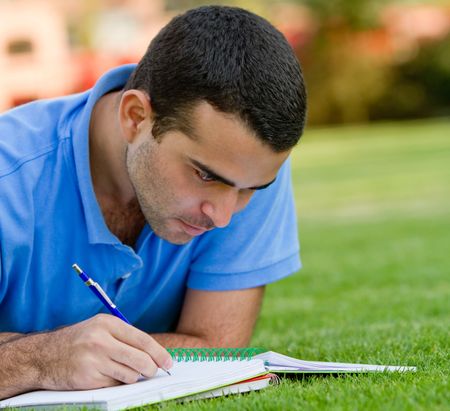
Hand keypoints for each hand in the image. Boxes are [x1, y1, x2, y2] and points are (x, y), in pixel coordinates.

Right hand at [33, 314, 171, 390]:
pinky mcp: (88, 379)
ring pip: (130, 375)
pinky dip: (115, 383)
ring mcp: (94, 360)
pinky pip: (114, 385)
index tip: (168, 362)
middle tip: (152, 371)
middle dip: (151, 369)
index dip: (159, 353)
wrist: (44, 356)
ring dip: (131, 376)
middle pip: (140, 360)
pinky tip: (104, 375)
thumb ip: (125, 338)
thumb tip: (154, 354)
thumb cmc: (78, 341)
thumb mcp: (100, 329)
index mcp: (107, 324)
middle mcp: (101, 340)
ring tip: (118, 369)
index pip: (142, 340)